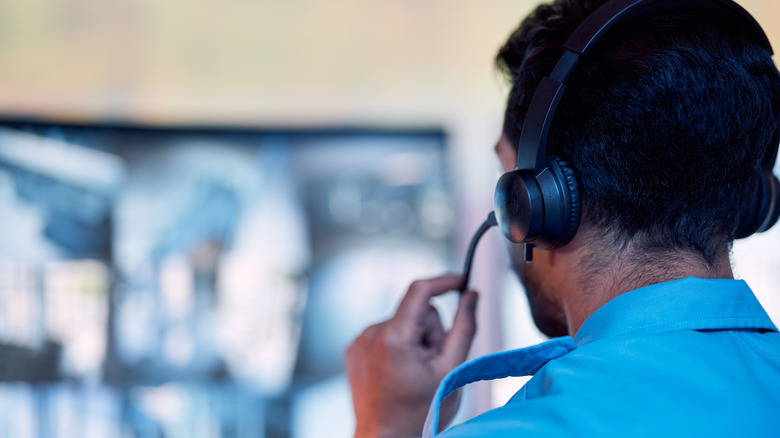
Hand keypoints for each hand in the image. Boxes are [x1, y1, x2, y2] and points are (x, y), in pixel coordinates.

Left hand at [346, 274, 478, 437]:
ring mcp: (359, 342)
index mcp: (393, 337)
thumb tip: (472, 296)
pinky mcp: (355, 350)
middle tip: (432, 364)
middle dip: (430, 332)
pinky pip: (386, 335)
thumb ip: (465, 327)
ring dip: (415, 342)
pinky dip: (398, 348)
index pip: (420, 290)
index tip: (462, 282)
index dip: (445, 281)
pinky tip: (399, 374)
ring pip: (402, 323)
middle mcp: (370, 333)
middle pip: (416, 312)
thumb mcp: (451, 369)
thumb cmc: (420, 413)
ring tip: (414, 374)